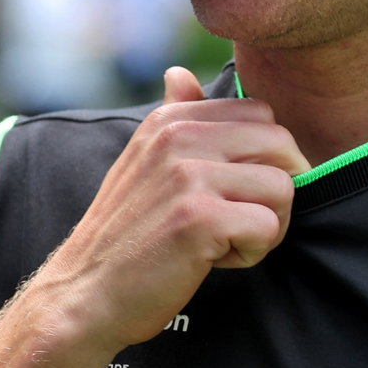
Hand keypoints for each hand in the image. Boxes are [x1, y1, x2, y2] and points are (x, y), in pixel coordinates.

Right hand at [28, 66, 307, 352]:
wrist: (84, 295)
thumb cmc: (125, 235)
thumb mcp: (142, 161)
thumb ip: (173, 115)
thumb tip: (180, 72)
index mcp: (170, 119)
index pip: (262, 115)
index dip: (262, 159)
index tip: (227, 191)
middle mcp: (179, 137)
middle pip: (283, 146)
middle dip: (275, 190)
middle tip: (236, 221)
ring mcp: (188, 175)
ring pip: (283, 188)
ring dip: (265, 225)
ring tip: (221, 241)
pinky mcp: (199, 218)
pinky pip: (269, 227)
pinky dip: (251, 252)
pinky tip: (213, 259)